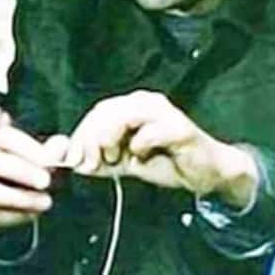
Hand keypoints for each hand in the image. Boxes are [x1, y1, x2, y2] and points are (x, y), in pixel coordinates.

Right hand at [0, 106, 68, 230]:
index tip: (49, 158)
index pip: (3, 137)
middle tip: (46, 181)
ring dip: (23, 198)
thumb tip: (63, 144)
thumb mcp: (21, 158)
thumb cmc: (2, 174)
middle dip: (22, 171)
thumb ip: (44, 151)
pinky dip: (15, 216)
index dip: (27, 146)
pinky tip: (31, 213)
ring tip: (45, 202)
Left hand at [64, 90, 256, 206]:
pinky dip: (139, 146)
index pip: (98, 111)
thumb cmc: (166, 162)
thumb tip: (66, 159)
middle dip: (90, 138)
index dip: (81, 134)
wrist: (208, 173)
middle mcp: (146, 102)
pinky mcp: (179, 128)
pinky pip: (149, 132)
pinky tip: (140, 157)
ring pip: (124, 115)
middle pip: (106, 111)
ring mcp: (164, 112)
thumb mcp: (123, 162)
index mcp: (132, 105)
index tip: (73, 159)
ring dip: (110, 139)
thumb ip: (97, 159)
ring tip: (111, 158)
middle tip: (89, 163)